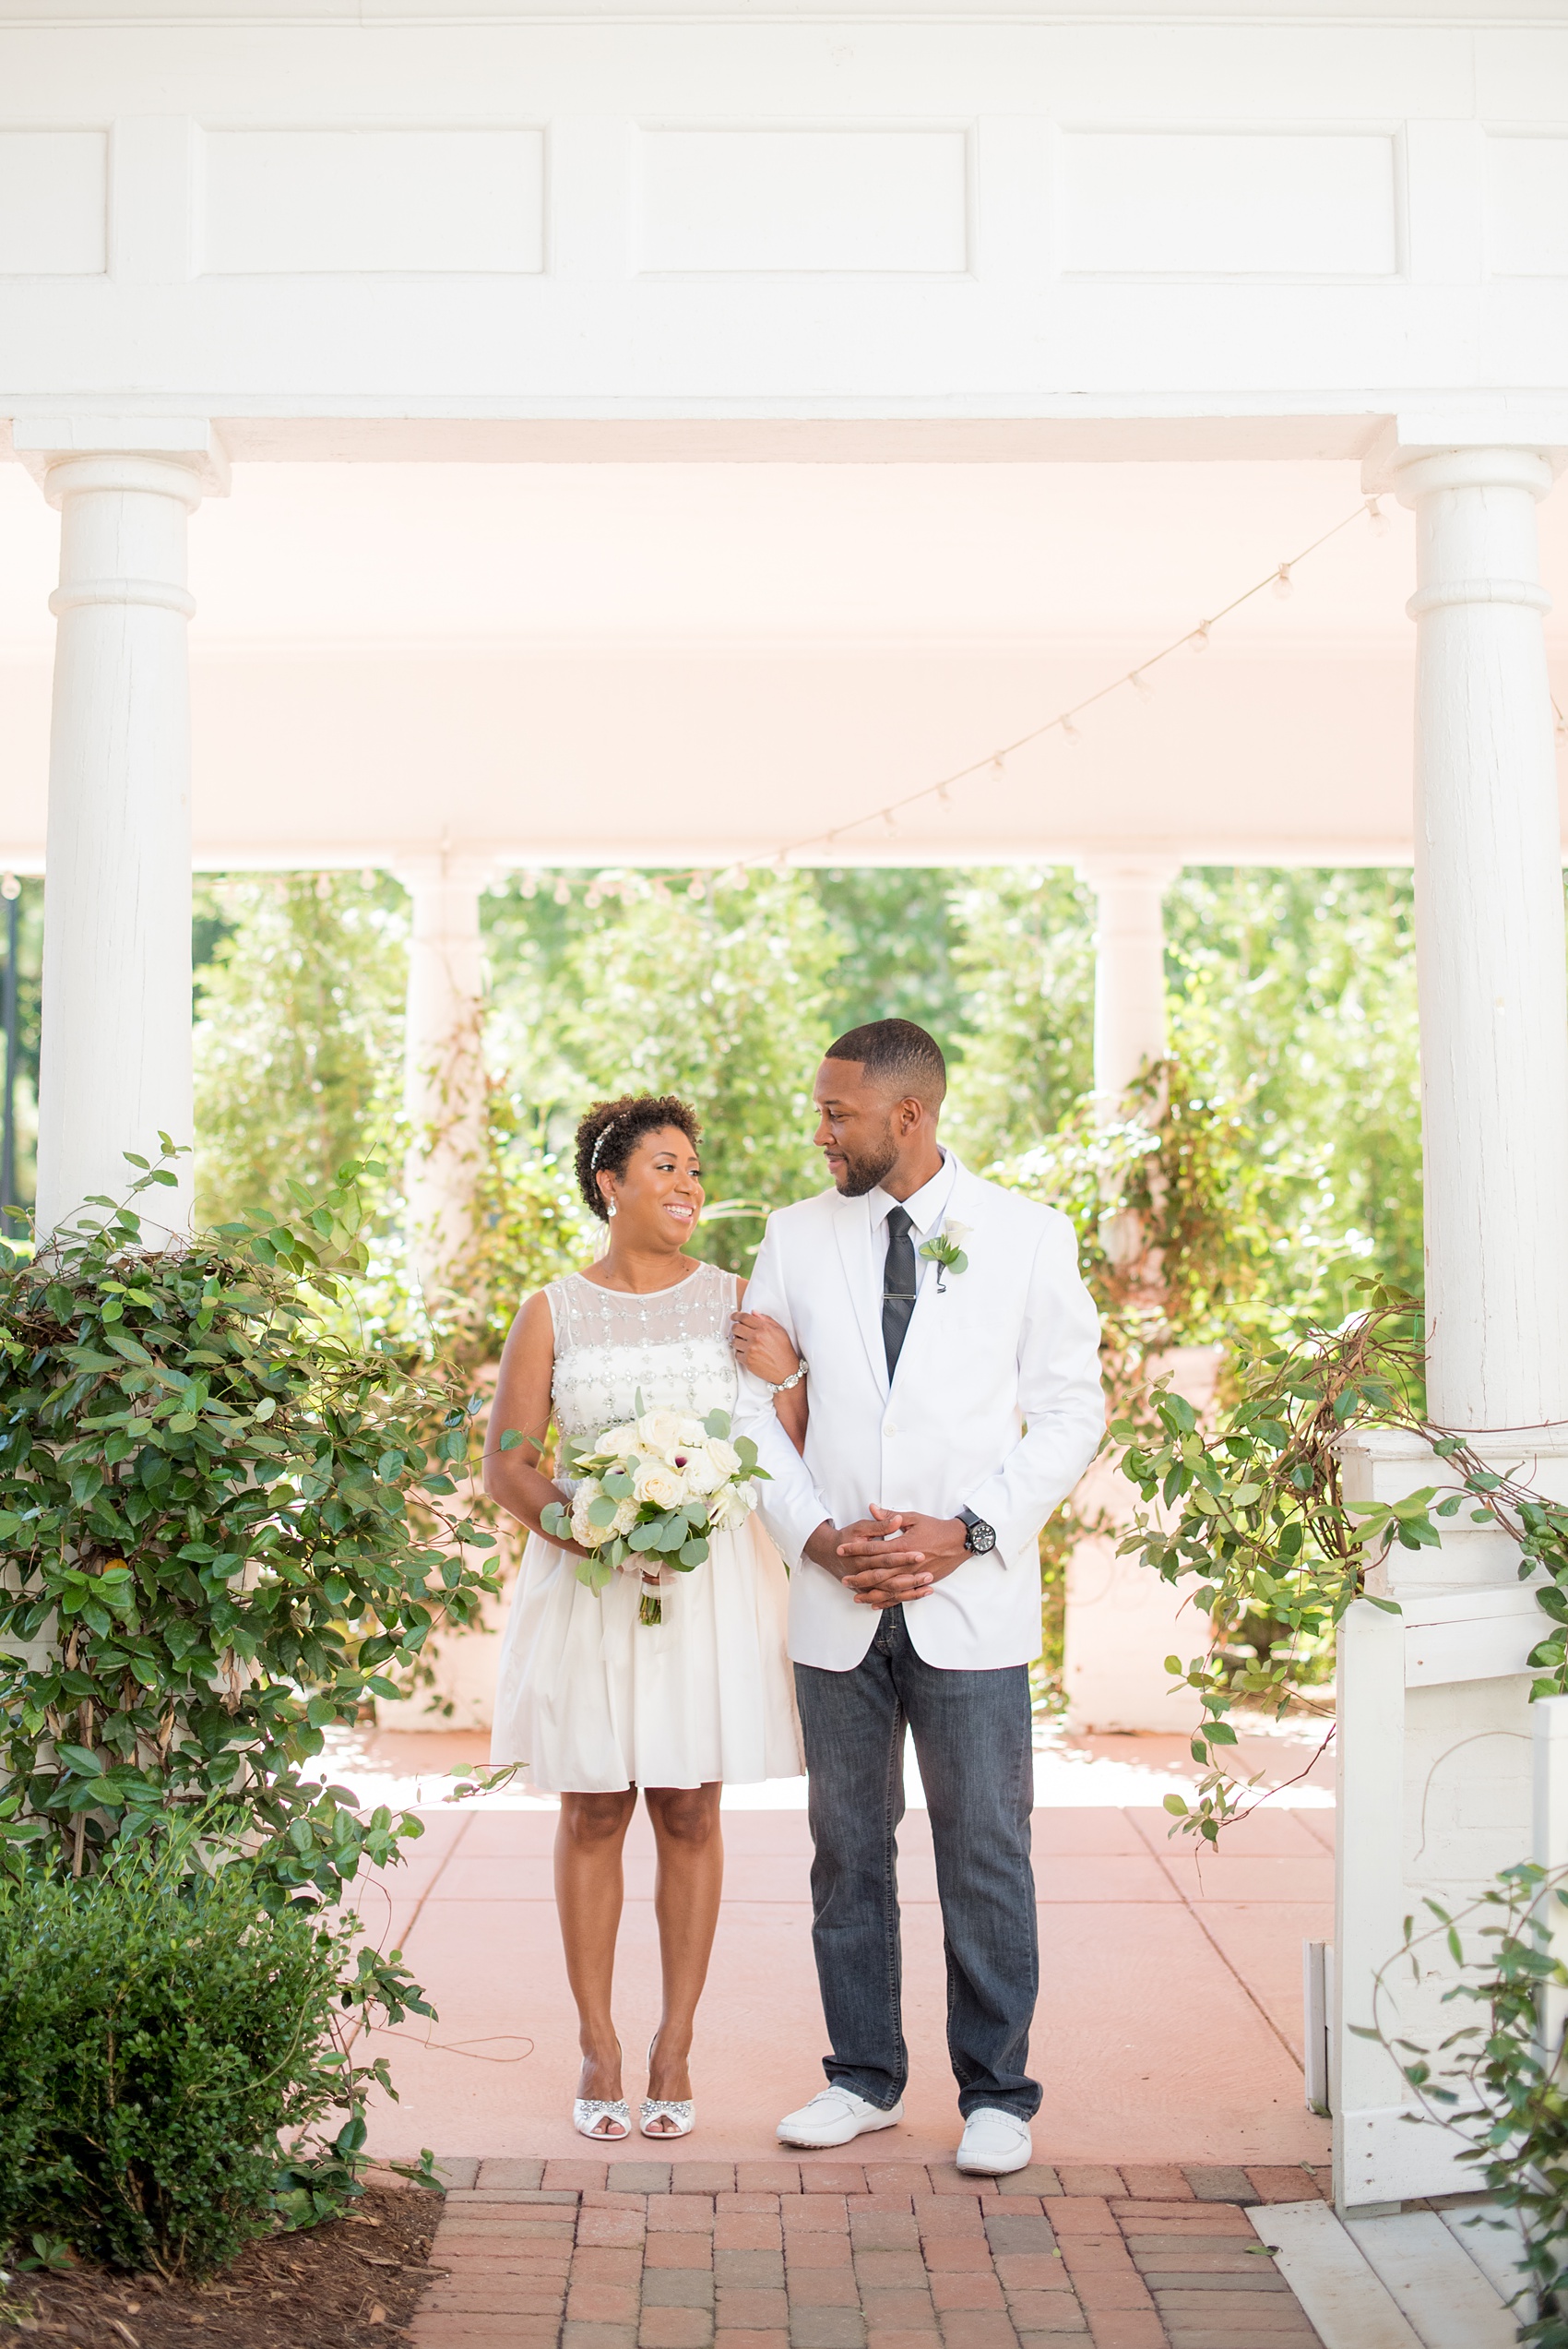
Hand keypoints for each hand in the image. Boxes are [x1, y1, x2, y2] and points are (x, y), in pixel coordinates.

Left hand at [732, 1311, 799, 1386]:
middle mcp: (756, 1338)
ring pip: (734, 1341)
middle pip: (736, 1328)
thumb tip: (753, 1313)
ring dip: (738, 1341)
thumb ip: (766, 1320)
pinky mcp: (747, 1361)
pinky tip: (749, 1353)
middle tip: (739, 1331)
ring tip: (746, 1344)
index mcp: (764, 1328)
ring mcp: (751, 1350)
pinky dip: (741, 1353)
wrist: (786, 1370)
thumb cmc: (784, 1351)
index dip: (736, 1315)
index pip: (745, 1318)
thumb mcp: (780, 1331)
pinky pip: (736, 1354)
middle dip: (736, 1328)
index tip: (733, 1316)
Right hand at [801, 1517, 928, 1605]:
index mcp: (862, 1556)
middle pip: (889, 1578)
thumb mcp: (861, 1526)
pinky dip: (903, 1597)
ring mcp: (864, 1585)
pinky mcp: (867, 1591)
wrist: (826, 1552)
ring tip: (928, 1585)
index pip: (886, 1557)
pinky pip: (887, 1598)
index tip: (920, 1554)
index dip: (903, 1556)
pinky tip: (919, 1593)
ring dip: (910, 1590)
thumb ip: (880, 1524)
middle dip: (910, 1577)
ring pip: (890, 1591)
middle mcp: (862, 1573)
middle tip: (928, 1573)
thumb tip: (896, 1519)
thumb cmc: (846, 1537)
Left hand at [837, 1504, 967, 1607]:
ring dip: (871, 1592)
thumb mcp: (913, 1518)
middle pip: (878, 1573)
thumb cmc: (936, 1528)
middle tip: (844, 1579)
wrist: (959, 1541)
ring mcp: (914, 1575)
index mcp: (903, 1545)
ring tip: (855, 1595)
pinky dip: (888, 1600)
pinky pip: (902, 1595)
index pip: (874, 1548)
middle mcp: (907, 1563)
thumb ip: (890, 1516)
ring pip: (888, 1588)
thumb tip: (872, 1508)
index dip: (856, 1549)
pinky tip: (876, 1603)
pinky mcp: (921, 1583)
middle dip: (859, 1576)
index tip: (841, 1549)